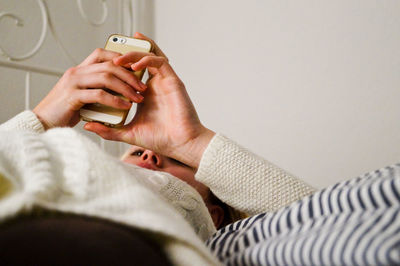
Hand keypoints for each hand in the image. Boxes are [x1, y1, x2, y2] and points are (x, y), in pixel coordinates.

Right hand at [33, 48, 146, 128]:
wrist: (43, 123)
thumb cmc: (65, 111)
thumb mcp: (82, 96)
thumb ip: (96, 89)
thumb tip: (120, 89)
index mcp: (79, 70)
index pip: (101, 53)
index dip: (120, 57)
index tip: (135, 68)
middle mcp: (76, 72)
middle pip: (109, 65)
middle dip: (130, 75)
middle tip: (142, 87)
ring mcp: (73, 83)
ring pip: (106, 77)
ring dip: (126, 87)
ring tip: (137, 97)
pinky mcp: (73, 96)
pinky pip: (99, 94)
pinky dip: (116, 100)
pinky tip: (125, 106)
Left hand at [84, 32, 214, 168]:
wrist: (180, 144)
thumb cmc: (160, 139)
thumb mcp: (127, 133)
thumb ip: (108, 129)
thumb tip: (87, 126)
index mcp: (144, 94)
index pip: (130, 74)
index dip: (118, 67)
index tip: (102, 66)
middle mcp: (154, 85)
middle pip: (139, 61)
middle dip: (123, 56)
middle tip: (109, 58)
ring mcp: (164, 81)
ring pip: (149, 57)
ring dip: (133, 54)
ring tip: (118, 59)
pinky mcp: (172, 80)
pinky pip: (159, 62)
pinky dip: (147, 59)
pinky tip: (135, 65)